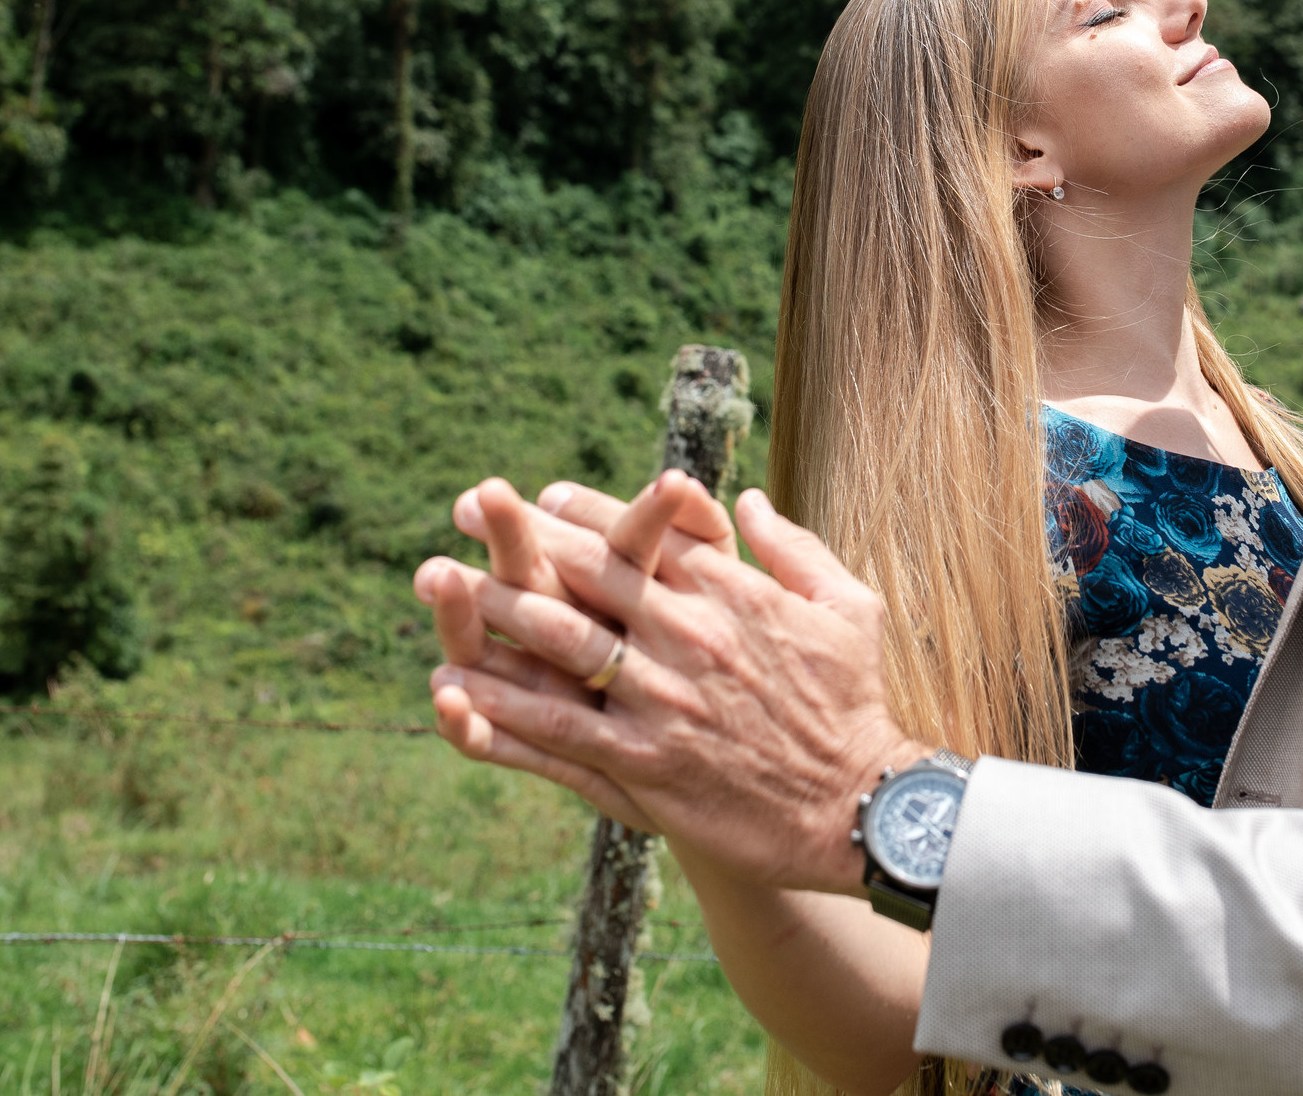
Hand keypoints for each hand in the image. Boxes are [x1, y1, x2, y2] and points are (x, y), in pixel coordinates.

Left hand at [428, 487, 926, 893]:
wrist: (859, 806)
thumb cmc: (857, 702)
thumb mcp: (846, 606)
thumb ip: (792, 547)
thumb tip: (745, 500)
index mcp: (734, 592)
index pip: (646, 535)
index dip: (587, 512)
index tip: (545, 498)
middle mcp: (691, 636)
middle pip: (591, 575)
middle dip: (525, 540)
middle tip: (470, 517)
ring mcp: (664, 701)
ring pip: (564, 643)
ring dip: (499, 609)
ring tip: (443, 585)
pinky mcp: (646, 764)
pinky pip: (559, 730)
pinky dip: (501, 709)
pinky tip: (454, 691)